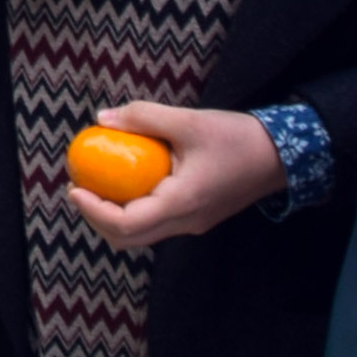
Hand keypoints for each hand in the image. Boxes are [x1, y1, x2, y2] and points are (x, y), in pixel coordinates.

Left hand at [65, 101, 287, 249]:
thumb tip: (102, 118)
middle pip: (127, 238)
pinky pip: (156, 223)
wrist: (283, 156)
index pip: (125, 224)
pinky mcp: (197, 218)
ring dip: (113, 216)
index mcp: (182, 203)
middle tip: (79, 188)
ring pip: (141, 235)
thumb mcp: (189, 120)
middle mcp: (185, 223)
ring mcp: (192, 225)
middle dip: (96, 218)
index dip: (93, 210)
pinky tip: (127, 182)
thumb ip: (144, 117)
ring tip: (98, 184)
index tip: (74, 187)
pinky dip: (133, 209)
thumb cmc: (238, 137)